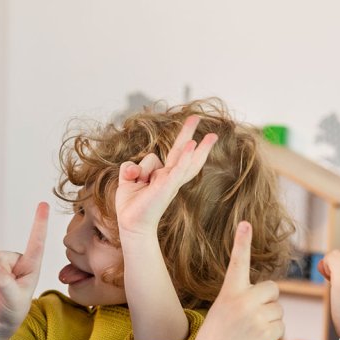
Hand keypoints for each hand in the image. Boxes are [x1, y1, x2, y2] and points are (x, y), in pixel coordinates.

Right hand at [0, 202, 48, 335]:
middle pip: (0, 257)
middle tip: (1, 289)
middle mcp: (16, 259)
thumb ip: (5, 284)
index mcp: (31, 266)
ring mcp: (1, 259)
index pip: (36, 242)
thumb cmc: (12, 309)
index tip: (44, 204)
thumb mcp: (13, 300)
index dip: (40, 223)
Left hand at [113, 115, 217, 238]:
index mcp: (163, 174)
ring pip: (184, 160)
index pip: (174, 153)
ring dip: (199, 148)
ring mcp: (170, 181)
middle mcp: (169, 176)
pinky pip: (178, 169)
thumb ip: (131, 168)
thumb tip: (134, 167)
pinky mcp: (167, 186)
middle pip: (182, 151)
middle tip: (197, 116)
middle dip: (189, 133)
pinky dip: (186, 157)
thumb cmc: (132, 205)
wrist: (131, 223)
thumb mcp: (127, 180)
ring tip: (212, 136)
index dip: (182, 138)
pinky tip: (192, 146)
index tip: (193, 123)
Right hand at [190, 221, 282, 339]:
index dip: (242, 242)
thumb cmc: (218, 337)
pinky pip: (281, 325)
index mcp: (229, 292)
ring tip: (249, 332)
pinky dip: (272, 333)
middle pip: (272, 288)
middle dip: (268, 300)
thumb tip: (272, 294)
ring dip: (269, 319)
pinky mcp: (268, 331)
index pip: (237, 262)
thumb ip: (243, 297)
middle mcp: (243, 300)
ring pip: (278, 308)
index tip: (245, 223)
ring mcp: (256, 315)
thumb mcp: (222, 309)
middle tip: (251, 316)